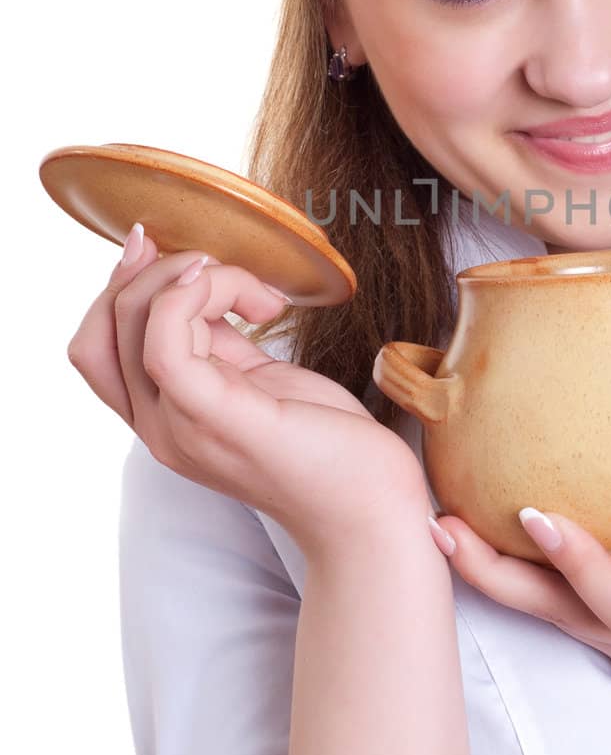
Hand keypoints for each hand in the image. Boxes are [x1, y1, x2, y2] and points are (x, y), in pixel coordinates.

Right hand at [67, 227, 427, 558]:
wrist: (370, 508)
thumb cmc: (327, 443)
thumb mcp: (261, 380)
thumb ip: (219, 343)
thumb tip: (194, 285)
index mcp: (164, 419)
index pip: (96, 347)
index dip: (117, 286)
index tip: (163, 247)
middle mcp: (159, 429)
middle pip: (104, 328)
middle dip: (155, 272)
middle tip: (222, 268)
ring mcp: (181, 428)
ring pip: (138, 320)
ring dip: (195, 276)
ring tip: (259, 295)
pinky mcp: (216, 417)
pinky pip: (167, 340)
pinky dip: (199, 294)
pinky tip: (253, 299)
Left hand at [432, 382, 610, 704]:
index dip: (577, 564)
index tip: (532, 512)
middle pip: (562, 619)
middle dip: (496, 575)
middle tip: (441, 522)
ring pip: (554, 622)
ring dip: (495, 577)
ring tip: (439, 524)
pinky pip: (566, 619)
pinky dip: (524, 583)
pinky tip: (484, 538)